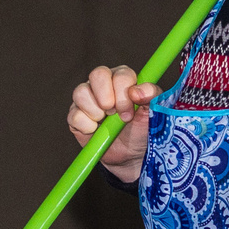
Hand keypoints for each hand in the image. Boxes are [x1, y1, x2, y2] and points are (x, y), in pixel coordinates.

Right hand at [68, 65, 155, 184]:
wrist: (131, 154)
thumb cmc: (143, 130)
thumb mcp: (153, 113)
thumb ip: (152, 96)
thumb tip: (136, 91)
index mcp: (124, 79)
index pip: (120, 74)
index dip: (123, 93)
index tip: (128, 113)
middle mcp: (104, 84)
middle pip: (97, 74)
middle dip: (106, 97)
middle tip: (114, 114)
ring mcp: (88, 98)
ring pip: (81, 92)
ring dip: (95, 112)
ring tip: (105, 123)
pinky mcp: (76, 115)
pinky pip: (74, 115)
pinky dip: (86, 126)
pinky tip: (95, 131)